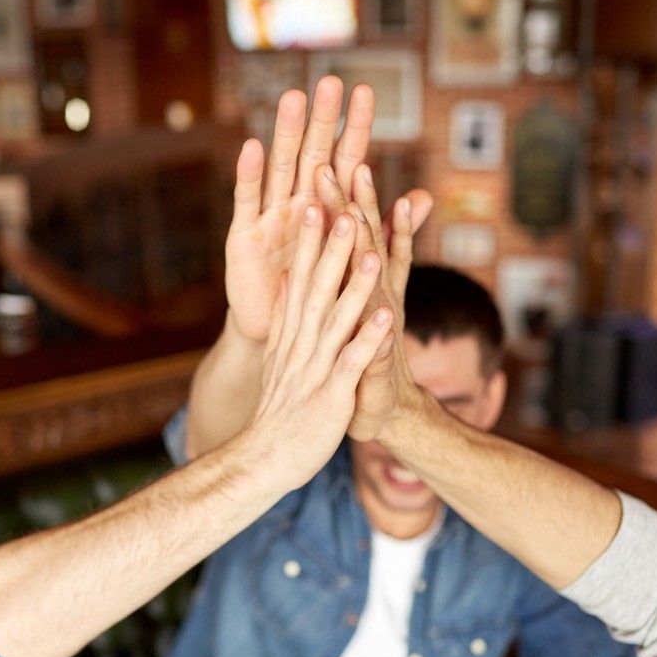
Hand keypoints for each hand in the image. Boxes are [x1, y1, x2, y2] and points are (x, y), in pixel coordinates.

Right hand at [225, 76, 375, 341]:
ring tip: (294, 99)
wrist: (279, 339)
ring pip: (281, 168)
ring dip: (287, 133)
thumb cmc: (318, 296)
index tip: (366, 91)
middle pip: (313, 154)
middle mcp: (298, 206)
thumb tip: (424, 198)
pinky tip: (252, 147)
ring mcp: (270, 218)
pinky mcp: (244, 239)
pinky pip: (248, 202)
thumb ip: (386, 227)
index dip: (355, 128)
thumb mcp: (355, 261)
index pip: (346, 162)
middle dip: (323, 119)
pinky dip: (249, 175)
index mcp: (326, 210)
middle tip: (331, 82)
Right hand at [247, 207, 393, 489]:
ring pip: (338, 318)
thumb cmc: (281, 409)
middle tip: (344, 203)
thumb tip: (287, 278)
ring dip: (356, 285)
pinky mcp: (331, 394)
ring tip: (372, 251)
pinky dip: (370, 338)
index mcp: (292, 333)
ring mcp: (315, 368)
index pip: (302, 277)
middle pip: (318, 287)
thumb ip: (285, 317)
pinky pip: (354, 362)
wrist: (267, 459)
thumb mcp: (279, 355)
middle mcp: (301, 344)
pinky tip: (389, 316)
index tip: (318, 198)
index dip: (311, 239)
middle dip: (334, 246)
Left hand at [313, 162, 428, 440]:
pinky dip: (379, 325)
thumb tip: (332, 244)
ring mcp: (378, 328)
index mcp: (358, 288)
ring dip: (372, 249)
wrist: (382, 412)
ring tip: (366, 215)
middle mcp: (375, 299)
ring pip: (375, 283)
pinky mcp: (375, 363)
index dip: (339, 200)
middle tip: (351, 163)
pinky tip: (384, 307)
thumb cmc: (358, 360)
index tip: (327, 160)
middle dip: (358, 206)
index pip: (349, 237)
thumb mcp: (345, 314)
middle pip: (366, 245)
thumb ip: (340, 278)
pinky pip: (378, 341)